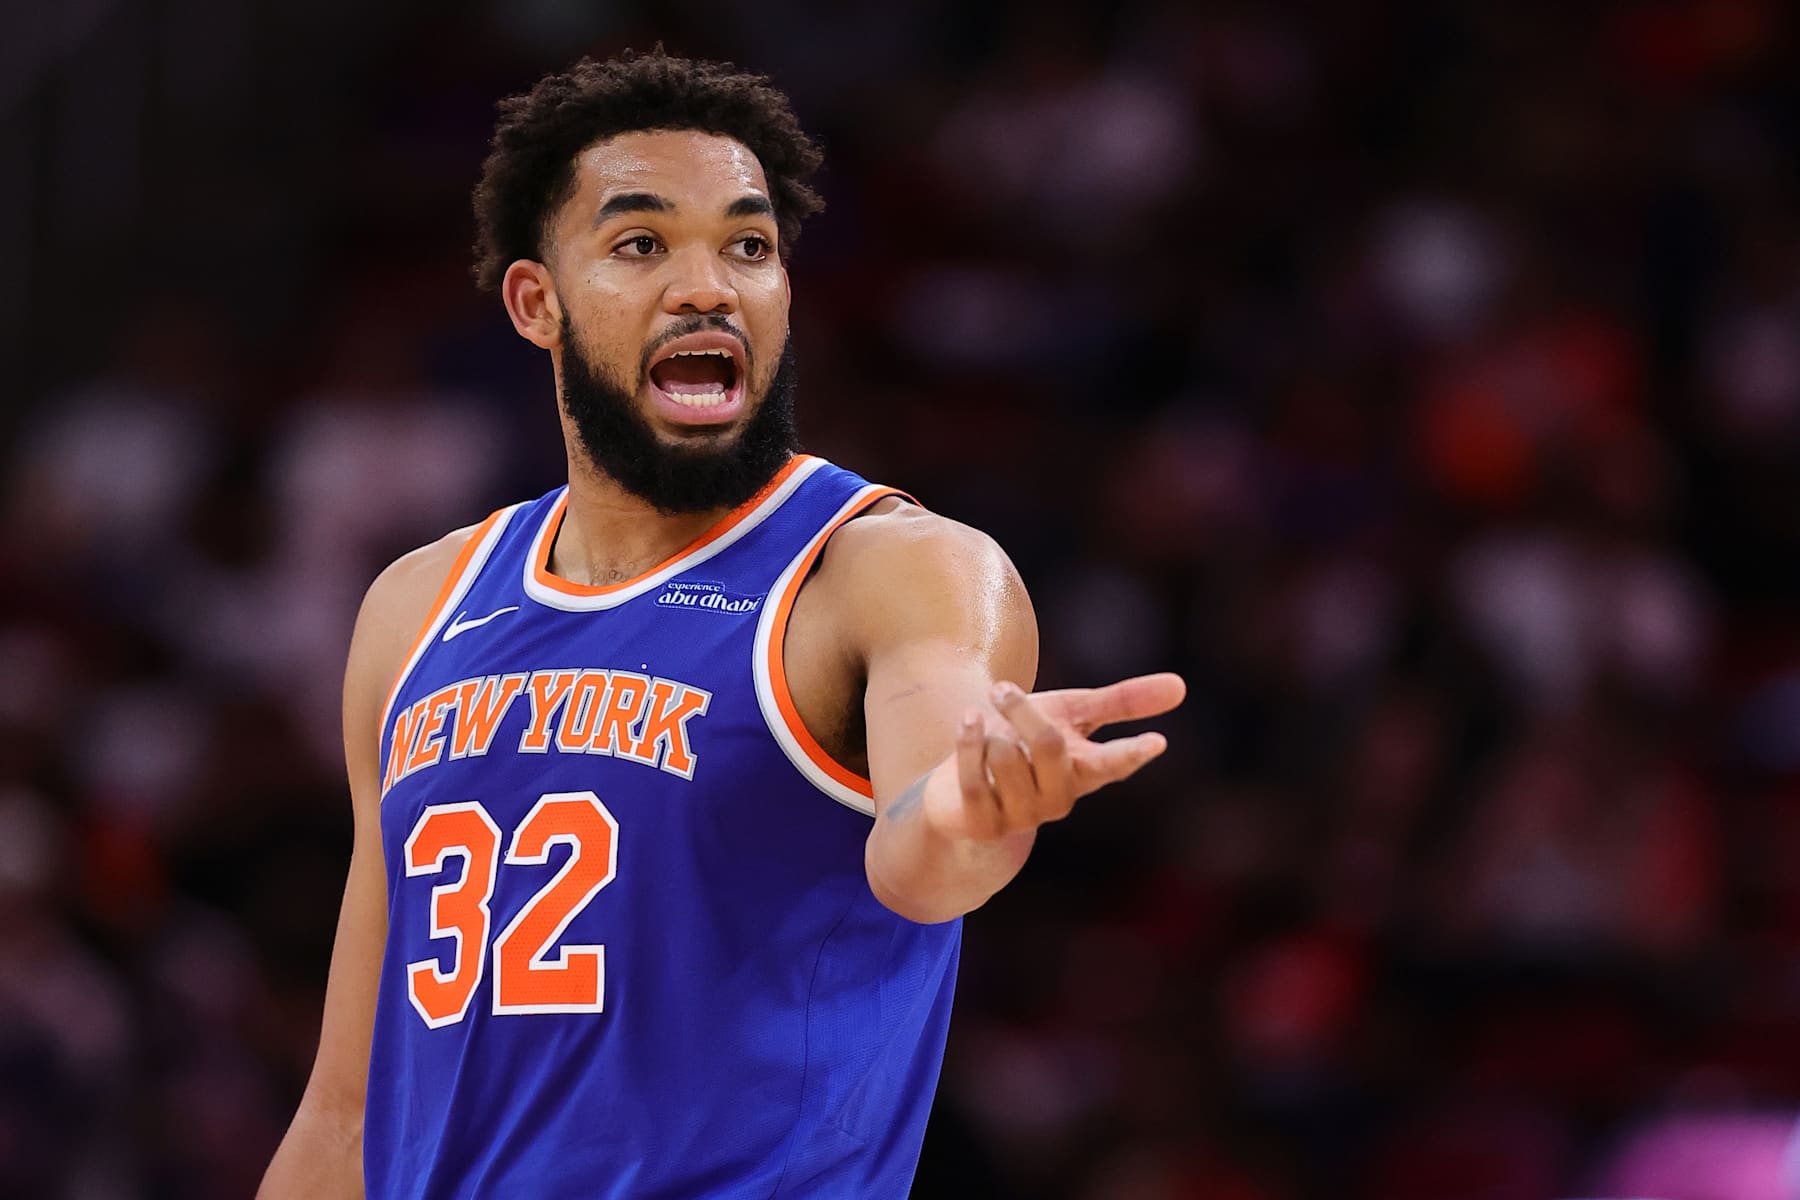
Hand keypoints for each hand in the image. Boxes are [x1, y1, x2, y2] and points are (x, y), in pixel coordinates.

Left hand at [929, 672, 1185, 840]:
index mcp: (1086, 772)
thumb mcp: (1070, 714)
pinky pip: (975, 775)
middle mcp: (1059, 799)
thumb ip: (1120, 701)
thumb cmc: (1025, 743)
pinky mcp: (984, 824)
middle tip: (1002, 689)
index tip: (1155, 742)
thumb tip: (1180, 686)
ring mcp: (1023, 816)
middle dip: (1023, 710)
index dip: (1132, 753)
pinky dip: (968, 741)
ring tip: (982, 724)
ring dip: (990, 728)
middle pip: (1050, 745)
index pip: (1113, 764)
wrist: (963, 790)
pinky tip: (968, 721)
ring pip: (1008, 757)